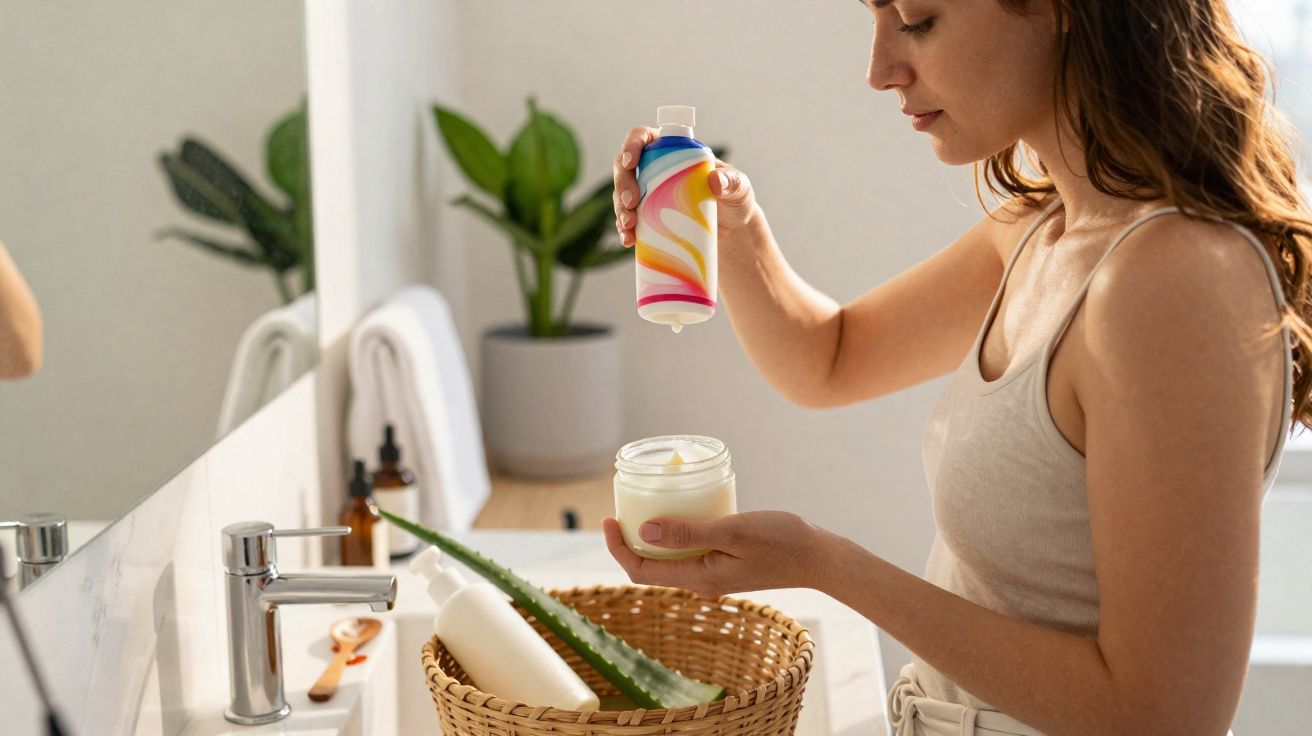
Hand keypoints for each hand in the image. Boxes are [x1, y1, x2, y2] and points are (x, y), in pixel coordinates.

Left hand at [601, 511, 830, 598]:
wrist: (819, 557)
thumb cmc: (780, 542)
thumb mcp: (732, 532)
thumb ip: (689, 533)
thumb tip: (643, 532)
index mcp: (699, 578)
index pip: (641, 571)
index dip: (617, 548)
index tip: (607, 519)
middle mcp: (702, 580)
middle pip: (650, 566)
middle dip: (629, 540)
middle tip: (621, 507)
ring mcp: (714, 573)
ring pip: (669, 558)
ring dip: (651, 536)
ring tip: (644, 505)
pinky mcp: (725, 562)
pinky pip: (689, 550)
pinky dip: (676, 532)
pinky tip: (680, 510)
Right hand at [612, 126, 759, 248]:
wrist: (733, 232)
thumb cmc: (736, 201)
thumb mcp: (739, 189)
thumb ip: (733, 181)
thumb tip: (716, 181)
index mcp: (673, 151)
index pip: (644, 137)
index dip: (632, 144)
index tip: (631, 161)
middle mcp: (655, 169)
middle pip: (625, 168)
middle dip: (622, 184)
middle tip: (631, 202)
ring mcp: (648, 195)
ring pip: (622, 195)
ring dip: (620, 210)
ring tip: (629, 226)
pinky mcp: (648, 218)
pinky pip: (628, 221)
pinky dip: (625, 230)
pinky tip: (629, 240)